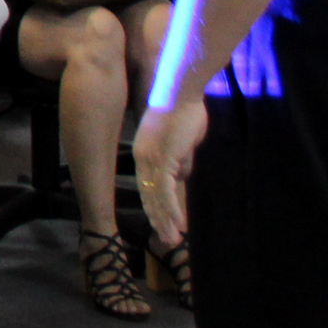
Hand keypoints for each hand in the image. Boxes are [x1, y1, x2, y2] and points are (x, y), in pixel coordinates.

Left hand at [133, 99, 205, 243]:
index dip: (156, 206)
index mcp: (146, 152)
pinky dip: (171, 208)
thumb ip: (181, 158)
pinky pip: (165, 189)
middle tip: (167, 240)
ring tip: (173, 240)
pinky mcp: (162, 157)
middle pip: (149, 196)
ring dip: (166, 220)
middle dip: (159, 220)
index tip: (163, 223)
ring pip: (156, 197)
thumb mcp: (183, 140)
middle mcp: (144, 157)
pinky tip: (177, 223)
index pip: (148, 185)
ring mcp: (151, 158)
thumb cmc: (183, 108)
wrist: (179, 87)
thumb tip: (182, 176)